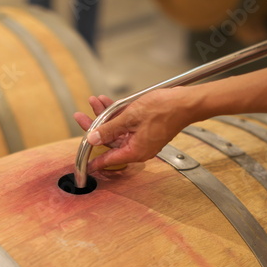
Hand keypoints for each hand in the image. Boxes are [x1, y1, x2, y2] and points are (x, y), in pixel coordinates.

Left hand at [73, 87, 196, 172]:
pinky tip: (107, 102)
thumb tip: (93, 139)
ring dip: (105, 116)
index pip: (108, 159)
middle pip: (110, 141)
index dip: (93, 160)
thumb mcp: (130, 117)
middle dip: (95, 126)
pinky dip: (117, 114)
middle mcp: (138, 148)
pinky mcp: (145, 129)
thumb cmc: (164, 110)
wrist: (185, 102)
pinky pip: (126, 124)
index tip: (83, 164)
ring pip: (117, 130)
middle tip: (81, 117)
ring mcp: (142, 139)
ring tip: (94, 102)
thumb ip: (109, 129)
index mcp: (135, 151)